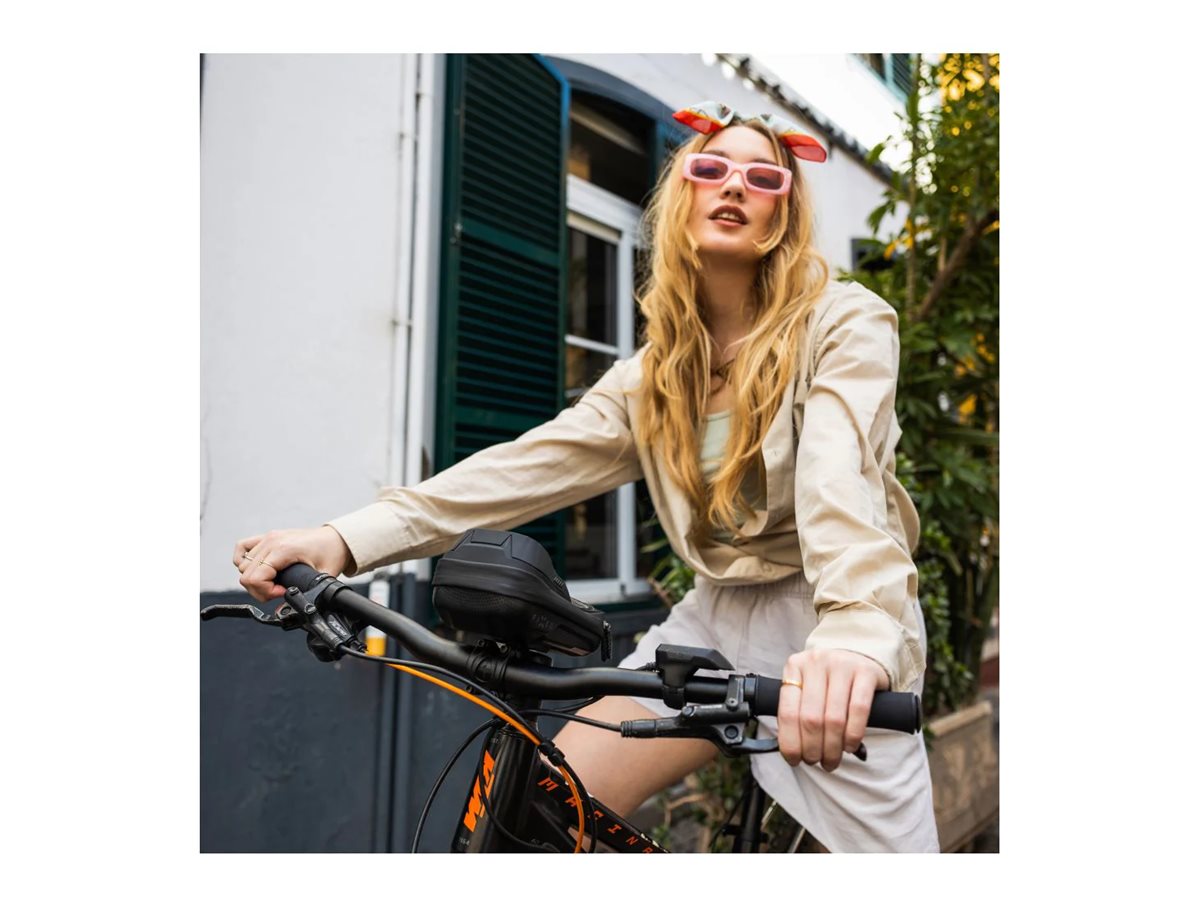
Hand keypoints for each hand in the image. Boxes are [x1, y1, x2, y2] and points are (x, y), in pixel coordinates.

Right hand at [232, 525, 351, 602]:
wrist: (337, 539)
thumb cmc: (331, 554)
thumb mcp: (321, 578)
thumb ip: (303, 597)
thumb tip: (282, 612)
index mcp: (284, 549)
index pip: (255, 577)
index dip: (266, 593)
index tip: (282, 593)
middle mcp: (272, 541)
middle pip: (246, 575)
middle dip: (261, 590)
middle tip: (280, 591)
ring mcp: (268, 537)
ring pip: (242, 565)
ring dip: (255, 579)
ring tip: (274, 581)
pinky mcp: (267, 537)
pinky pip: (242, 548)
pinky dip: (243, 561)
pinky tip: (258, 570)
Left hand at [776, 648, 888, 772]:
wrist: (859, 654)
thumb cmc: (829, 680)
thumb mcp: (807, 686)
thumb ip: (798, 710)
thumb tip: (792, 751)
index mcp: (795, 667)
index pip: (788, 712)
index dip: (790, 742)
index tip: (794, 760)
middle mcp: (816, 662)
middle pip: (811, 718)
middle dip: (813, 749)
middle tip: (817, 762)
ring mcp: (841, 664)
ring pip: (834, 718)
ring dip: (832, 748)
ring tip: (832, 760)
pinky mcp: (866, 671)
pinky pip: (859, 710)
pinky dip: (853, 735)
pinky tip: (850, 746)